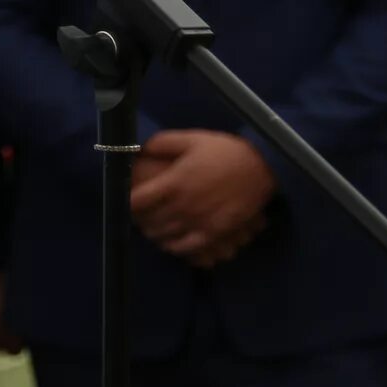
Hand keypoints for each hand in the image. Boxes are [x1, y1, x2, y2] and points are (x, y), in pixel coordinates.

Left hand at [131, 129, 275, 266]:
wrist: (261, 167)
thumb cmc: (224, 151)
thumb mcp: (192, 139)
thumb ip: (163, 143)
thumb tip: (140, 148)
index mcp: (173, 182)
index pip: (136, 201)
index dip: (126, 201)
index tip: (125, 198)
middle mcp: (182, 205)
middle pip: (148, 221)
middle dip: (139, 219)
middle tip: (138, 215)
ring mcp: (198, 222)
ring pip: (163, 236)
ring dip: (153, 233)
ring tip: (151, 227)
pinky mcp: (213, 233)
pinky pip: (185, 248)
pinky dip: (173, 246)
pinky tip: (170, 241)